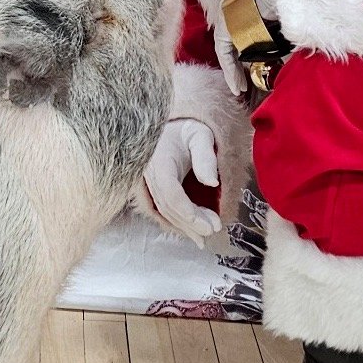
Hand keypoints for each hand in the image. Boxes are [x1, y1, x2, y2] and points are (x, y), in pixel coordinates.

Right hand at [140, 118, 221, 245]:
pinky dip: (180, 223)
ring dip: (187, 226)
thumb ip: (205, 156)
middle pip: (168, 205)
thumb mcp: (200, 135)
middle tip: (213, 229)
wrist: (171, 128)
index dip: (186, 210)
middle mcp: (149, 174)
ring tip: (208, 234)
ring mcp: (149, 183)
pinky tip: (194, 234)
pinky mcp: (153, 190)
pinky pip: (165, 210)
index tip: (205, 222)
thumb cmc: (188, 130)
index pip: (170, 191)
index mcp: (159, 160)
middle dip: (191, 222)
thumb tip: (211, 182)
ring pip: (166, 211)